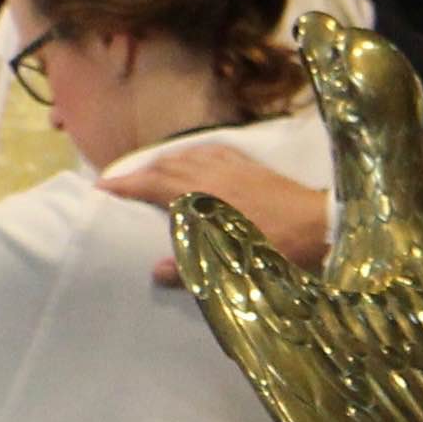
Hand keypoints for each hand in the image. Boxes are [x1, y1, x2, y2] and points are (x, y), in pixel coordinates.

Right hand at [101, 141, 327, 285]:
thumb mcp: (234, 266)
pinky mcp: (250, 164)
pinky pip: (211, 151)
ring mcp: (231, 165)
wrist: (323, 225)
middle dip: (138, 172)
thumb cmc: (277, 248)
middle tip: (119, 182)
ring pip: (186, 155)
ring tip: (151, 171)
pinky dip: (193, 154)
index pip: (150, 184)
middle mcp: (210, 173)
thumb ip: (192, 267)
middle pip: (164, 165)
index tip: (99, 187)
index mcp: (201, 196)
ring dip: (163, 162)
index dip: (123, 184)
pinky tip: (194, 159)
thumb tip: (155, 270)